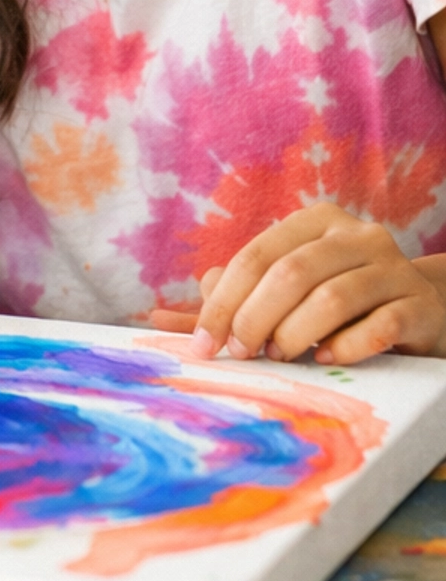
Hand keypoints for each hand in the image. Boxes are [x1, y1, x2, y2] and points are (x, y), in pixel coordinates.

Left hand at [150, 202, 445, 364]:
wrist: (428, 309)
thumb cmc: (344, 302)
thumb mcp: (289, 294)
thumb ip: (233, 301)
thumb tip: (161, 318)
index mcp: (315, 222)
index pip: (256, 255)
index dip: (223, 300)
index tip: (203, 343)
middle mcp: (355, 235)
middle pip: (290, 273)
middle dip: (255, 318)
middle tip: (242, 353)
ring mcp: (392, 268)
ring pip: (331, 297)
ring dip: (296, 334)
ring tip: (284, 355)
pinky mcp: (419, 305)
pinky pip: (378, 326)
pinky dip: (346, 347)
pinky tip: (329, 358)